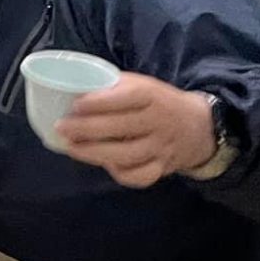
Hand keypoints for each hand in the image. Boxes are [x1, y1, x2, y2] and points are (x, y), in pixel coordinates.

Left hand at [53, 72, 217, 187]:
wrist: (198, 126)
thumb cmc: (156, 101)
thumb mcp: (140, 84)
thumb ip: (112, 86)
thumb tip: (71, 89)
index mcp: (152, 96)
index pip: (127, 98)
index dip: (100, 102)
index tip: (75, 104)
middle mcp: (159, 122)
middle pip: (122, 128)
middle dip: (87, 129)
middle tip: (61, 128)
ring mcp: (162, 148)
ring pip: (127, 155)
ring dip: (94, 153)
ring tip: (71, 147)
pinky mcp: (163, 168)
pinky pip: (140, 176)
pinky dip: (119, 173)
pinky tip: (103, 163)